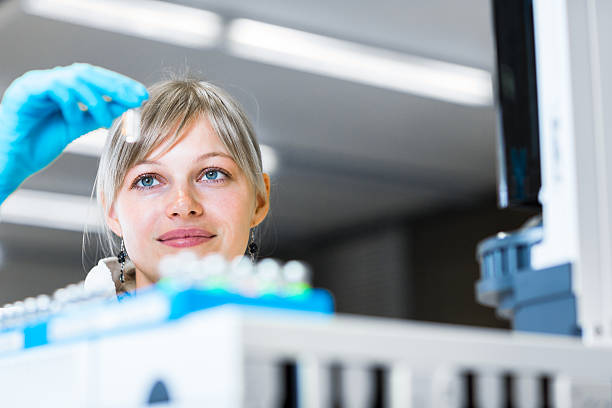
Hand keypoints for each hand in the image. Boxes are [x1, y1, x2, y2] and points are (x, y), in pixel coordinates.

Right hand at [0, 63, 147, 201]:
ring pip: (74, 78)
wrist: (14, 160)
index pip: (95, 78)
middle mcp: (50, 80)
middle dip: (115, 85)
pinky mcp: (24, 91)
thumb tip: (127, 105)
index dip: (120, 85)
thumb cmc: (41, 144)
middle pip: (88, 73)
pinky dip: (71, 102)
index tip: (141, 96)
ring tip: (105, 120)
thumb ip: (99, 114)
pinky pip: (53, 87)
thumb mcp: (78, 126)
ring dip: (96, 98)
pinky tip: (76, 119)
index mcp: (63, 87)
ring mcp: (36, 83)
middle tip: (136, 98)